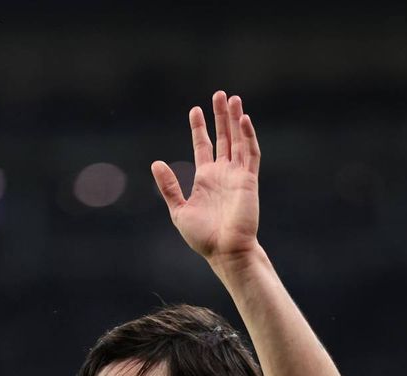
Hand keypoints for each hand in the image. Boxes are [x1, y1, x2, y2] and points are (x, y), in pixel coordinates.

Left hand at [151, 90, 262, 273]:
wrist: (225, 251)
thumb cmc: (203, 236)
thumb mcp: (179, 210)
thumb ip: (169, 186)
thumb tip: (156, 162)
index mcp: (205, 178)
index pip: (203, 146)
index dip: (199, 128)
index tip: (195, 110)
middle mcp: (222, 173)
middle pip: (223, 138)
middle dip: (221, 116)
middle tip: (219, 94)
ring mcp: (237, 175)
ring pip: (238, 141)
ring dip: (236, 120)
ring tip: (233, 99)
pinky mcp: (249, 180)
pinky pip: (250, 154)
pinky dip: (248, 136)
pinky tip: (244, 120)